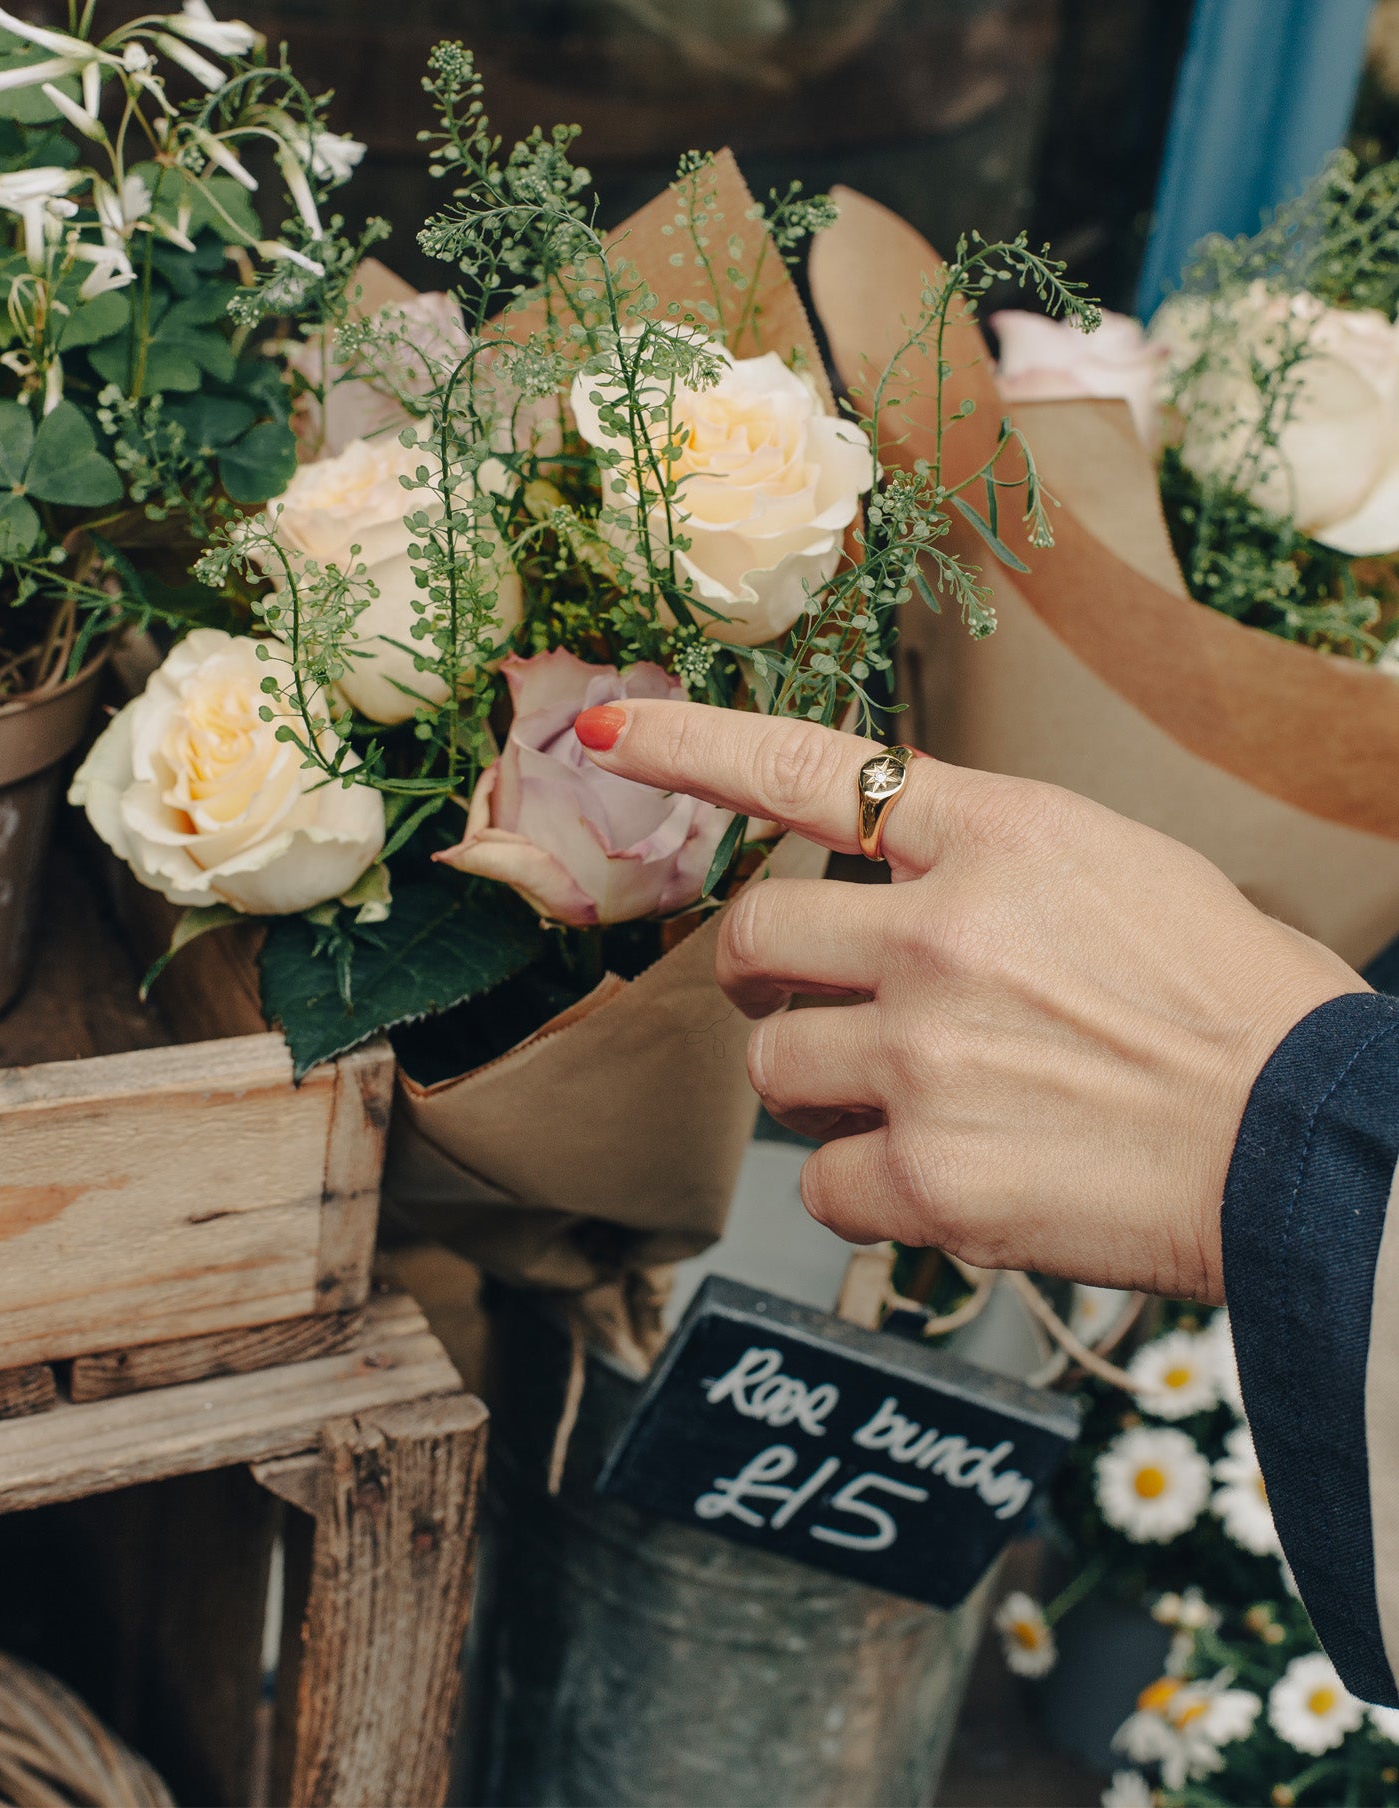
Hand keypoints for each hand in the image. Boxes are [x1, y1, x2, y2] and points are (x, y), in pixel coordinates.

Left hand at [575, 702, 1366, 1300]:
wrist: (1314, 1148)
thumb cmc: (1245, 1011)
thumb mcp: (1124, 873)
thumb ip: (991, 867)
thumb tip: (900, 889)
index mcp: (1000, 837)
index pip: (804, 768)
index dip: (690, 744)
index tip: (612, 728)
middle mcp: (943, 934)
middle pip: (752, 935)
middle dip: (758, 971)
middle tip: (802, 996)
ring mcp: (927, 1055)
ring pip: (770, 1062)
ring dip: (814, 1081)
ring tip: (909, 1100)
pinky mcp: (929, 1176)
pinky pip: (818, 1181)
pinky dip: (862, 1187)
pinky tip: (939, 1180)